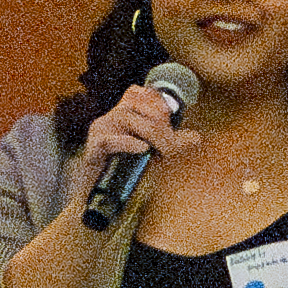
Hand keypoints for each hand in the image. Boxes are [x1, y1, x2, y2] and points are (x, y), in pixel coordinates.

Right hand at [78, 78, 198, 173]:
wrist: (100, 195)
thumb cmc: (126, 171)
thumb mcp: (153, 154)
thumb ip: (173, 144)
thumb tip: (196, 138)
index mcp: (122, 116)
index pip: (136, 93)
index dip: (156, 102)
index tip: (170, 121)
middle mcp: (109, 119)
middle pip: (135, 106)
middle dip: (160, 124)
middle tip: (173, 146)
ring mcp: (99, 132)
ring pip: (125, 117)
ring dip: (151, 133)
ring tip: (164, 151)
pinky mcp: (91, 150)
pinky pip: (108, 140)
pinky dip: (128, 143)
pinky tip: (143, 149)